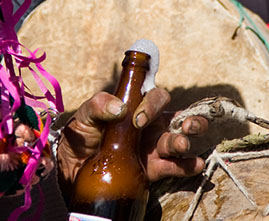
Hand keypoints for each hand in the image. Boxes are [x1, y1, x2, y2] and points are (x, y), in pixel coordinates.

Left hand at [57, 89, 206, 185]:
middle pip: (177, 118)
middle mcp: (150, 126)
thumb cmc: (81, 135)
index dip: (153, 105)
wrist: (73, 169)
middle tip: (185, 127)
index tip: (138, 120)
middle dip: (188, 120)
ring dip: (183, 142)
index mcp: (137, 108)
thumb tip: (119, 108)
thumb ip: (98, 105)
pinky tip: (195, 163)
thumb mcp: (85, 116)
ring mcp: (153, 148)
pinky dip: (187, 165)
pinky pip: (174, 167)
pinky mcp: (151, 170)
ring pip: (177, 142)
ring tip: (181, 145)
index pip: (156, 98)